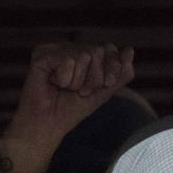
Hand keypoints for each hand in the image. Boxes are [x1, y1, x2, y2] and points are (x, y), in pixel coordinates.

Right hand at [7, 42, 134, 141]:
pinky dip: (64, 78)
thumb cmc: (72, 109)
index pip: (110, 50)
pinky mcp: (41, 54)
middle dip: (93, 79)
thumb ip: (120, 73)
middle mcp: (70, 47)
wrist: (49, 125)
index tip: (96, 89)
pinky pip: (68, 60)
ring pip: (84, 55)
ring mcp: (55, 49)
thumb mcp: (103, 91)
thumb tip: (130, 49)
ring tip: (64, 88)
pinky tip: (52, 83)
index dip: (110, 71)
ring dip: (77, 81)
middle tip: (77, 91)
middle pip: (98, 51)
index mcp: (85, 53)